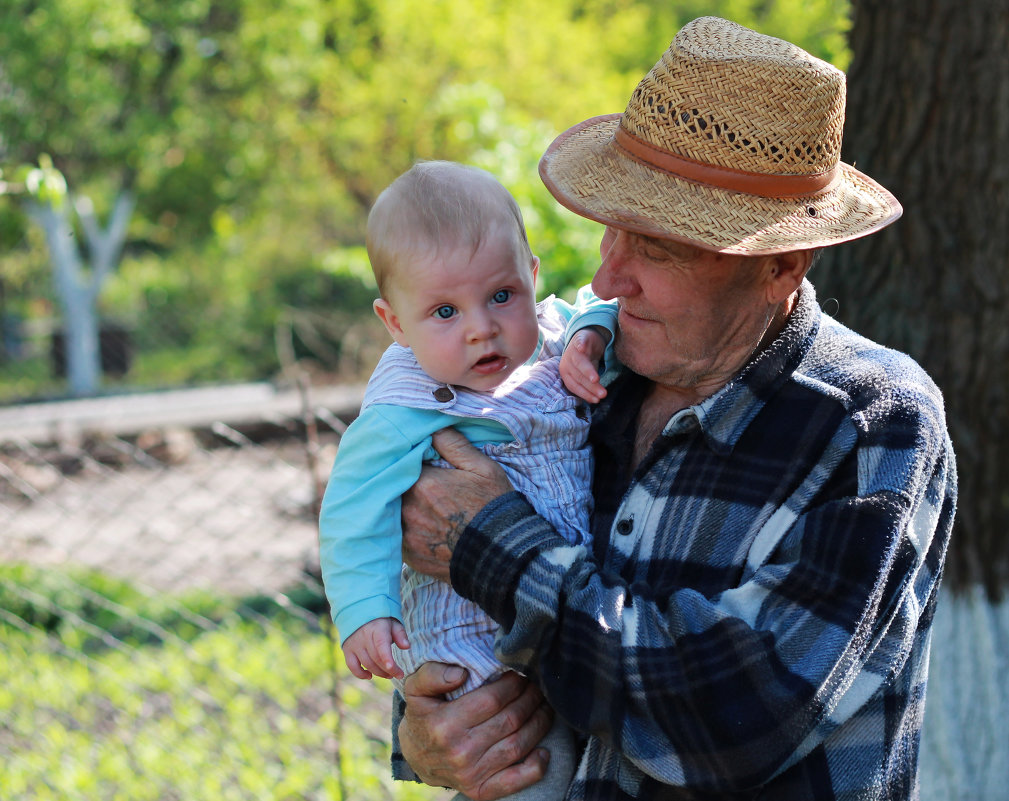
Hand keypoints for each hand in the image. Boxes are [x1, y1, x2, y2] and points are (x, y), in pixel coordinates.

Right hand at [341, 617, 409, 680]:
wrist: (359, 612)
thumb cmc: (380, 620)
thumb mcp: (393, 623)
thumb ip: (400, 634)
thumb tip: (406, 646)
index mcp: (377, 628)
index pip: (381, 645)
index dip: (387, 659)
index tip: (395, 670)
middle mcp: (363, 636)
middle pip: (376, 658)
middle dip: (388, 670)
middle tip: (398, 674)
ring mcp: (354, 644)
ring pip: (366, 663)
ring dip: (378, 673)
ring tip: (388, 675)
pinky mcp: (347, 650)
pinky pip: (352, 666)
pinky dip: (360, 674)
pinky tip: (369, 676)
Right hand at [399, 663, 553, 799]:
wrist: (415, 756)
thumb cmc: (422, 716)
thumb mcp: (415, 689)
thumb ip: (432, 674)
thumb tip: (461, 673)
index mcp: (445, 724)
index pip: (493, 699)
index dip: (513, 683)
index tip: (520, 672)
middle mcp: (460, 751)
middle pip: (510, 720)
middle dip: (530, 698)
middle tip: (536, 685)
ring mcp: (471, 774)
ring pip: (518, 745)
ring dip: (539, 723)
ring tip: (544, 705)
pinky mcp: (480, 790)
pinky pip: (516, 781)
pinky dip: (535, 768)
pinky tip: (544, 750)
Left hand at [402, 428, 513, 582]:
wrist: (501, 555)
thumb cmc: (493, 507)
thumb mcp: (482, 468)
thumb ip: (454, 445)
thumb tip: (433, 427)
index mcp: (424, 484)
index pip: (402, 465)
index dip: (409, 463)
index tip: (418, 463)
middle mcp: (408, 510)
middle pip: (392, 490)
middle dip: (401, 485)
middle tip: (418, 486)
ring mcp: (406, 536)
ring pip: (390, 514)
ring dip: (399, 508)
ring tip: (417, 507)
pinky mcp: (409, 557)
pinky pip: (395, 538)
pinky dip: (403, 531)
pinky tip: (419, 527)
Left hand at [560, 328, 607, 402]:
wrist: (585, 339)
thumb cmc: (585, 361)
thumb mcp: (585, 374)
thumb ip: (588, 385)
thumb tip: (595, 400)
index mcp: (566, 373)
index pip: (574, 386)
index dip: (585, 394)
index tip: (596, 400)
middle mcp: (567, 362)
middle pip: (578, 376)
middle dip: (591, 386)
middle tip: (602, 394)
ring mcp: (573, 350)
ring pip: (580, 362)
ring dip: (587, 371)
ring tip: (596, 379)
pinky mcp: (580, 338)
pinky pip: (579, 342)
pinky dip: (580, 345)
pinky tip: (582, 348)